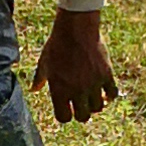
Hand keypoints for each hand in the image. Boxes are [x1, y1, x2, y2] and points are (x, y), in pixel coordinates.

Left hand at [33, 8, 116, 123]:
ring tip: (92, 96)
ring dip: (95, 104)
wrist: (76, 28)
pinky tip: (105, 90)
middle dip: (81, 112)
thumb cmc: (57, 44)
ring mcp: (93, 84)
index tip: (67, 108)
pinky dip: (109, 95)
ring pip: (98, 108)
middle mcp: (76, 91)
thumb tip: (34, 89)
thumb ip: (40, 78)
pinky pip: (112, 94)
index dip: (65, 114)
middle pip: (83, 117)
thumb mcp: (44, 62)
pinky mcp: (106, 75)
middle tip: (81, 104)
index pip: (64, 118)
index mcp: (59, 90)